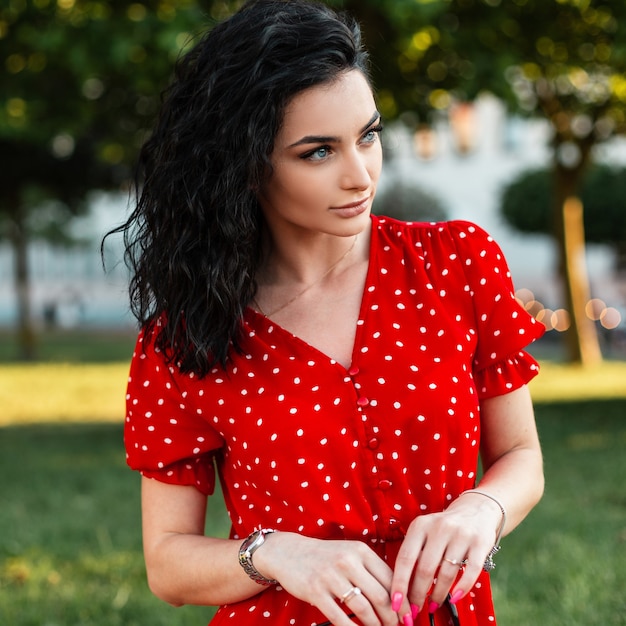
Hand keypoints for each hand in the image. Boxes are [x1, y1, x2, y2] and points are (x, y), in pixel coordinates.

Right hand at [255, 531, 406, 625]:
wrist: (289, 552)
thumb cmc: (325, 556)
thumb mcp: (349, 553)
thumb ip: (370, 570)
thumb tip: (397, 596)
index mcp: (360, 550)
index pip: (390, 578)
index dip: (402, 600)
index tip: (408, 615)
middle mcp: (348, 561)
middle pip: (381, 596)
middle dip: (393, 618)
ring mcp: (331, 576)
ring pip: (364, 609)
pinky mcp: (316, 591)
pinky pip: (340, 617)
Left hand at [390, 495, 501, 616]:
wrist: (476, 510)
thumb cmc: (443, 528)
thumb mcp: (424, 531)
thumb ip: (414, 553)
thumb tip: (401, 588)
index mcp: (420, 525)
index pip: (405, 558)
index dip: (399, 583)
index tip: (395, 603)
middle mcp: (439, 528)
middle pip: (425, 568)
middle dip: (418, 594)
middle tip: (415, 610)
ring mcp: (461, 535)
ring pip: (446, 573)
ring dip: (438, 595)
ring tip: (433, 605)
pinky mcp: (480, 543)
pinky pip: (471, 571)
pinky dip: (462, 588)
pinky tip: (455, 598)